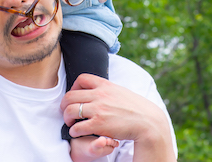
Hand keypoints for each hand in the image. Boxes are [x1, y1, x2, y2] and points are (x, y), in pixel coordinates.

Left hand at [59, 74, 175, 160]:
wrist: (147, 122)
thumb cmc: (135, 108)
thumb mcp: (121, 91)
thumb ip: (108, 89)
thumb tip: (98, 89)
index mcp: (105, 85)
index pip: (81, 78)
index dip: (74, 87)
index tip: (75, 96)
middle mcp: (99, 95)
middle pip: (70, 95)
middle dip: (64, 105)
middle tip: (66, 111)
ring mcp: (98, 110)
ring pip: (70, 111)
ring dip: (66, 118)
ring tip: (70, 123)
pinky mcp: (98, 124)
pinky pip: (77, 127)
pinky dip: (73, 131)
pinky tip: (77, 133)